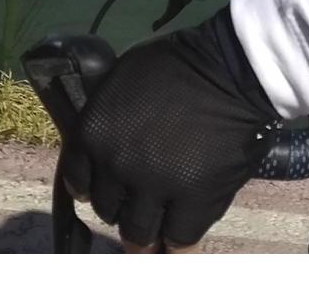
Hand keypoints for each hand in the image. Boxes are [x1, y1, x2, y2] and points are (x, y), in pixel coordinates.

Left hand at [60, 10, 277, 250]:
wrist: (230, 69)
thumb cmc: (175, 64)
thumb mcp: (120, 80)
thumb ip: (105, 117)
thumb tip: (103, 141)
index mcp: (93, 134)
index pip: (78, 182)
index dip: (93, 187)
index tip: (108, 187)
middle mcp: (115, 167)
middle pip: (107, 210)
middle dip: (121, 207)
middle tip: (139, 199)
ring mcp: (154, 189)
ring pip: (137, 233)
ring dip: (146, 231)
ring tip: (158, 224)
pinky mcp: (194, 203)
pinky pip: (178, 241)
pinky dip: (177, 244)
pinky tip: (179, 237)